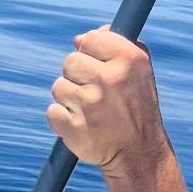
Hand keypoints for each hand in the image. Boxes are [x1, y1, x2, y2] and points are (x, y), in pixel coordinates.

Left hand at [47, 26, 165, 172]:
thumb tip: (82, 38)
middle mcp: (110, 79)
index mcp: (129, 60)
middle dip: (78, 76)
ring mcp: (91, 105)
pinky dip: (62, 119)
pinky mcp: (75, 128)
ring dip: (69, 99)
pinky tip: (80, 125)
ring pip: (59, 87)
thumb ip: (117, 47)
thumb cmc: (136, 108)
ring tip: (90, 111)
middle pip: (70, 61)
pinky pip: (52, 112)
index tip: (98, 68)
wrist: (138, 154)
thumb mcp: (140, 72)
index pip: (89, 39)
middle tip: (94, 94)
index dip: (90, 53)